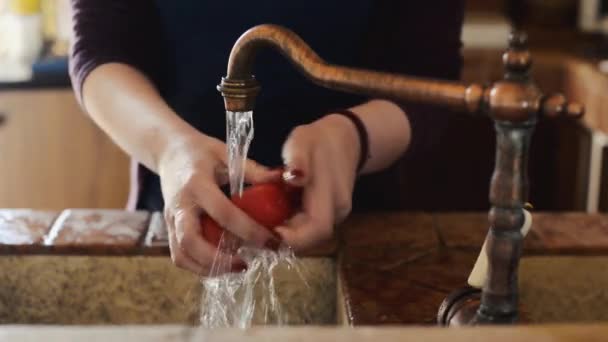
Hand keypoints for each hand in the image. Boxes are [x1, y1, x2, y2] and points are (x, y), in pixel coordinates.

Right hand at [158, 131, 279, 274]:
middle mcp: (180, 205)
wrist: (169, 151)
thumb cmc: (202, 152)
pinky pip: (179, 256)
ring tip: (236, 268)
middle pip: (191, 242)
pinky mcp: (168, 229)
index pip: (223, 213)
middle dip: (219, 259)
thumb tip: (283, 179)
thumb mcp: (227, 153)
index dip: (248, 230)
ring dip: (208, 269)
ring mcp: (170, 219)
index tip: (271, 241)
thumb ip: (253, 170)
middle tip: (246, 264)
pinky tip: (221, 265)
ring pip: (181, 255)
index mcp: (197, 184)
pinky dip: (199, 267)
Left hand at [276, 114, 359, 249]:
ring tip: (264, 222)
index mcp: (331, 195)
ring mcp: (337, 215)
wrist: (344, 140)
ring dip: (289, 234)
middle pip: (312, 238)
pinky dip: (293, 227)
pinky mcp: (331, 215)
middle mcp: (338, 211)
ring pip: (311, 236)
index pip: (317, 229)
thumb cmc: (317, 141)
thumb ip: (298, 160)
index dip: (294, 238)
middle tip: (258, 228)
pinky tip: (277, 216)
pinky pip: (311, 228)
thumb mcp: (302, 142)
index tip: (269, 230)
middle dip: (286, 239)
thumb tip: (294, 178)